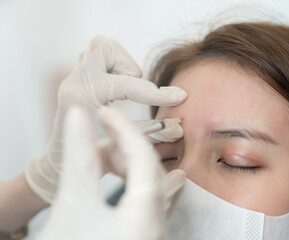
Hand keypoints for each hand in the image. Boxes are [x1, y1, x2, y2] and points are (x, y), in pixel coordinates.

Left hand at [25, 36, 186, 202]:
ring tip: (124, 89)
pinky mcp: (78, 75)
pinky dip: (112, 65)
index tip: (178, 97)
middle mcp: (74, 81)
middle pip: (107, 47)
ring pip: (100, 45)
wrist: (60, 160)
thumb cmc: (89, 161)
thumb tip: (179, 126)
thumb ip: (152, 136)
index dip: (157, 93)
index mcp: (81, 99)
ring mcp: (74, 76)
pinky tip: (115, 88)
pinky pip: (97, 55)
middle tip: (134, 92)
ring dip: (120, 64)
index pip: (126, 85)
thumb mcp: (122, 151)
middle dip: (130, 69)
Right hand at [38, 107, 184, 239]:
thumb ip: (80, 158)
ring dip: (133, 166)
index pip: (143, 157)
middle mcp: (156, 228)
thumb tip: (79, 117)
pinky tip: (139, 181)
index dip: (123, 129)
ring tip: (122, 148)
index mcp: (146, 215)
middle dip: (126, 148)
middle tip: (103, 132)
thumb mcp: (73, 204)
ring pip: (152, 190)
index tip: (103, 113)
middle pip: (150, 173)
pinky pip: (149, 206)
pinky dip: (137, 186)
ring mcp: (150, 236)